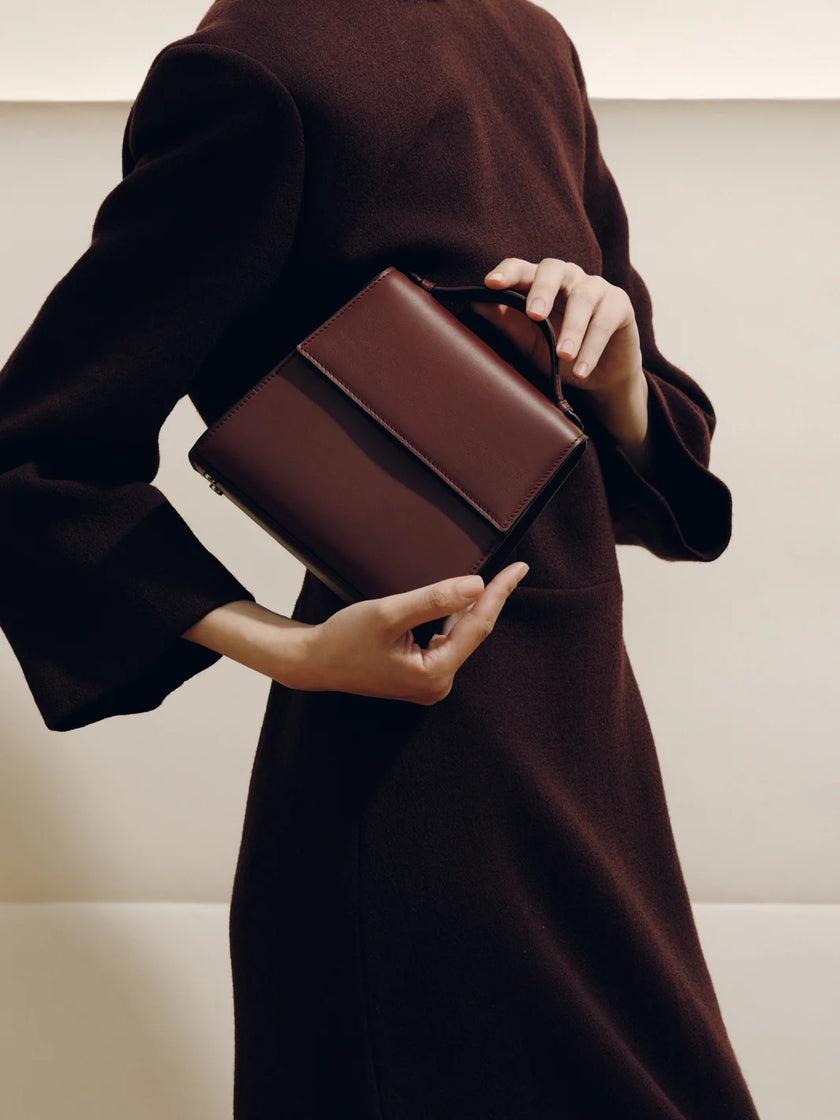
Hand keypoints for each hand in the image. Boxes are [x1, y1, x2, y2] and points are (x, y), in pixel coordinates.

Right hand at [284, 562, 529, 704]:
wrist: (313, 661)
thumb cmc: (344, 638)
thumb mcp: (390, 613)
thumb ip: (434, 599)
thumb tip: (477, 585)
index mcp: (433, 674)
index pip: (477, 626)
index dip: (499, 594)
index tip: (519, 568)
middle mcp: (437, 685)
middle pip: (473, 634)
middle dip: (490, 600)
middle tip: (515, 568)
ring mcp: (429, 684)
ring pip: (460, 637)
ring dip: (472, 609)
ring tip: (497, 581)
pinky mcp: (420, 676)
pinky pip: (447, 643)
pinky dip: (454, 620)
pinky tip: (460, 603)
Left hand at [470, 256, 643, 395]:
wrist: (599, 376)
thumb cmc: (558, 353)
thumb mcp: (529, 341)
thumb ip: (506, 322)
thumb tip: (475, 303)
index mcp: (540, 282)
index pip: (522, 268)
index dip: (508, 272)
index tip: (491, 284)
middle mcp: (568, 277)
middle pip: (554, 269)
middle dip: (543, 290)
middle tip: (534, 314)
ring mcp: (595, 287)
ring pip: (583, 298)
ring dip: (573, 329)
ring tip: (563, 356)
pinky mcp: (620, 304)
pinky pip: (605, 321)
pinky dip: (593, 347)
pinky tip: (582, 370)